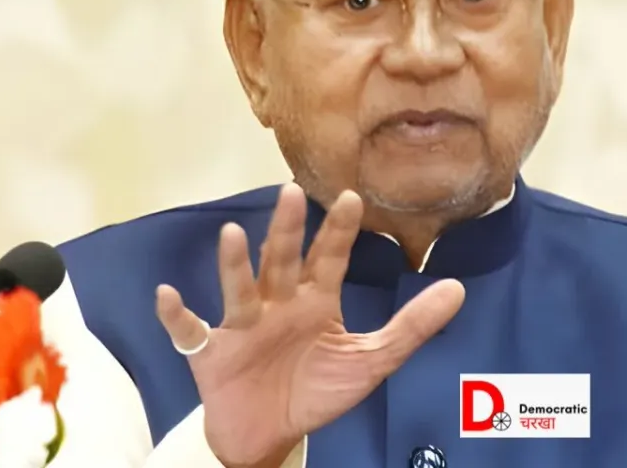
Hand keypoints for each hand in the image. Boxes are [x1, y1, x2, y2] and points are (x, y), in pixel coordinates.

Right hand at [155, 183, 465, 467]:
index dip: (339, 230)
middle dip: (286, 230)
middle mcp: (278, 303)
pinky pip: (190, 331)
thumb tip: (459, 289)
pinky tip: (167, 295)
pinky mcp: (211, 352)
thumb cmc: (317, 389)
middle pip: (282, 260)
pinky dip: (176, 315)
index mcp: (316, 300)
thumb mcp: (372, 360)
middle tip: (290, 192)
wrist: (271, 434)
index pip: (329, 257)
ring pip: (239, 288)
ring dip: (233, 264)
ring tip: (231, 235)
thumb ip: (413, 326)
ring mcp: (243, 325)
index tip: (352, 197)